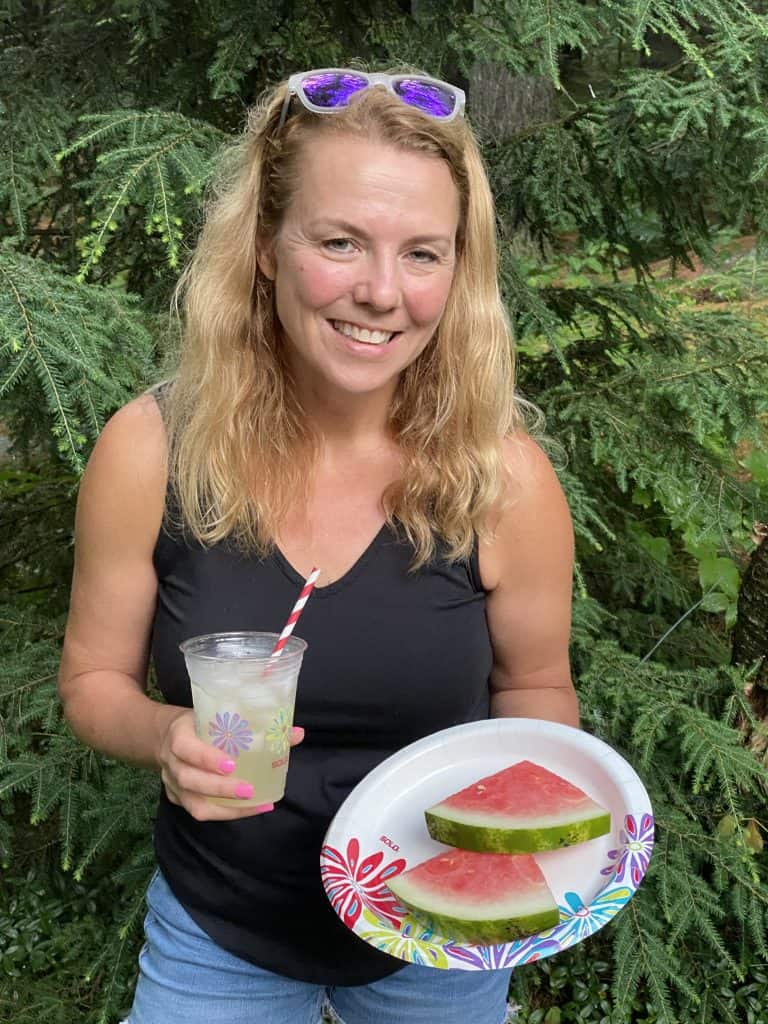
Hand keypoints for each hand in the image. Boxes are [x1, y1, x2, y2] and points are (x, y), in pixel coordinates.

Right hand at [158, 709, 304, 820]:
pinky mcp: (176, 798)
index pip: (186, 748)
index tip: (231, 765)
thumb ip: (253, 724)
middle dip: (221, 788)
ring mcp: (171, 784)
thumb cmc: (199, 723)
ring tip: (254, 804)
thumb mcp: (217, 715)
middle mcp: (170, 762)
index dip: (206, 758)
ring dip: (225, 807)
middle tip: (249, 790)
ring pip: (193, 803)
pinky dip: (224, 813)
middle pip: (190, 780)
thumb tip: (297, 733)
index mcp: (178, 736)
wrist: (165, 735)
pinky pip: (197, 811)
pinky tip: (247, 809)